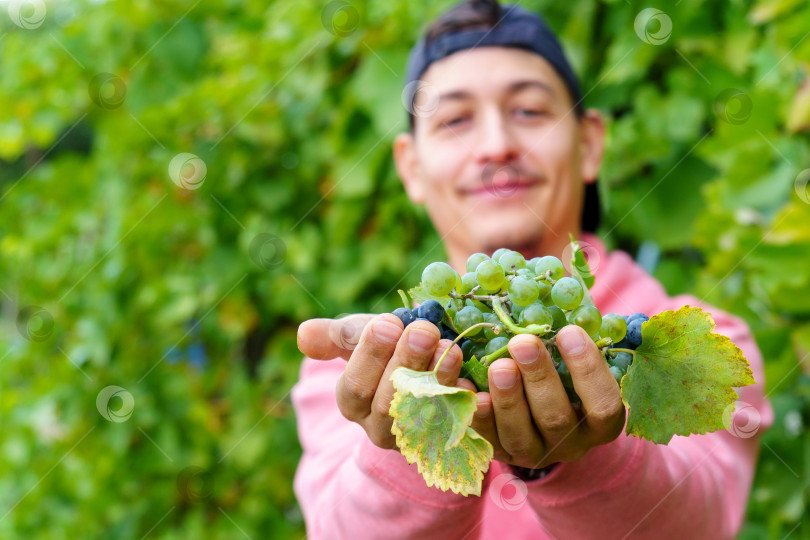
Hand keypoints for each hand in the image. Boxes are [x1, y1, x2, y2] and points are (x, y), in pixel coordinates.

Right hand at [297, 314, 473, 448]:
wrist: (424, 365)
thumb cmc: (387, 347)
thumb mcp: (359, 338)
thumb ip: (334, 337)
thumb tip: (303, 334)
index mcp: (353, 404)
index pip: (355, 387)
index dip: (370, 356)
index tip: (387, 324)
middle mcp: (381, 428)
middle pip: (390, 403)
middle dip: (407, 364)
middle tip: (423, 331)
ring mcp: (417, 437)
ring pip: (425, 415)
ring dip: (438, 380)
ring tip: (450, 348)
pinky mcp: (451, 438)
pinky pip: (459, 427)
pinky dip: (466, 404)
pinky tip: (472, 381)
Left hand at [470, 326, 625, 468]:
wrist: (537, 418)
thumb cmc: (564, 376)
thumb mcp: (575, 361)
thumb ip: (571, 339)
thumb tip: (560, 292)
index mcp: (599, 424)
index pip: (603, 404)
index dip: (588, 370)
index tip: (568, 332)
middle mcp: (569, 444)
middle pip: (556, 419)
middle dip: (538, 377)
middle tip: (521, 342)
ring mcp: (533, 453)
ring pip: (519, 434)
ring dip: (507, 399)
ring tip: (497, 365)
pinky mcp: (499, 454)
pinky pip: (484, 438)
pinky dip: (475, 413)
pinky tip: (464, 384)